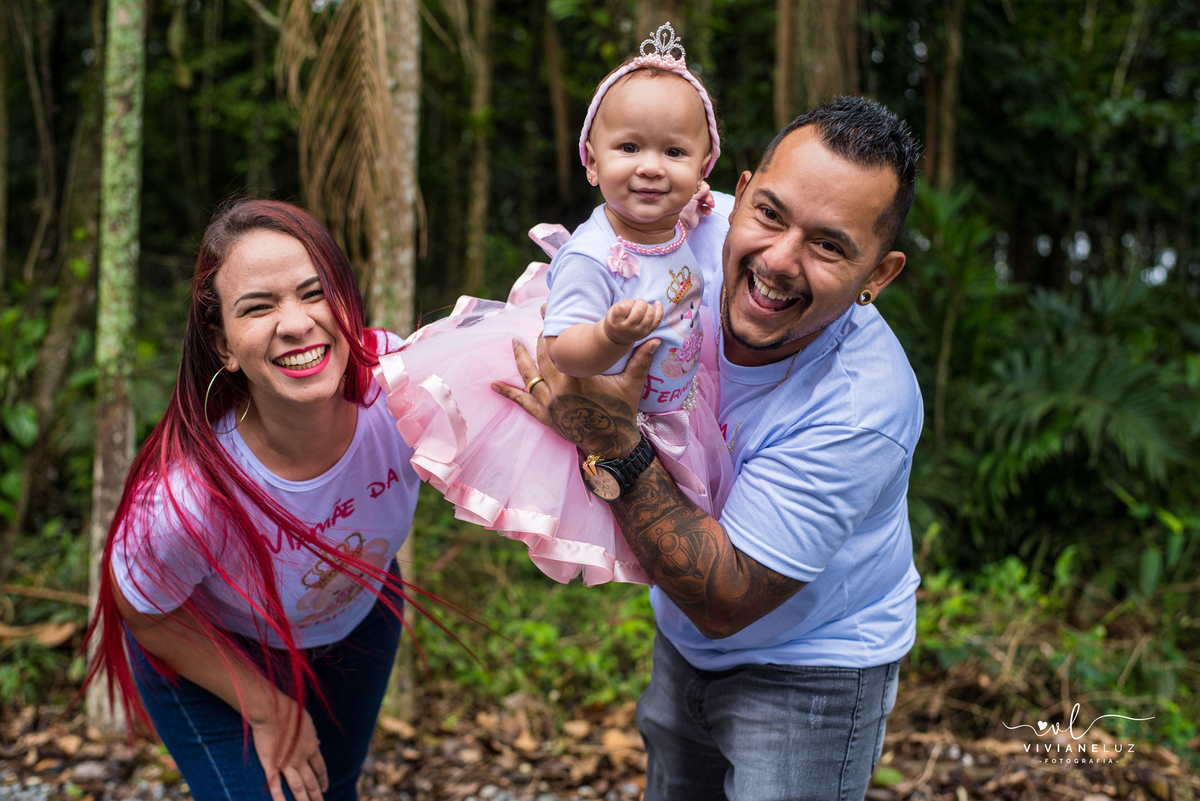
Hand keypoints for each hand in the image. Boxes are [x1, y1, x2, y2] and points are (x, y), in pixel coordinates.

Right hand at [249, 695, 328, 800]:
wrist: (271, 710)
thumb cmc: (289, 711)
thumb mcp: (307, 721)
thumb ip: (313, 735)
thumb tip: (319, 742)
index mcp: (312, 747)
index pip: (320, 768)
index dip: (323, 779)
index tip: (325, 788)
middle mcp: (302, 758)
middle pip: (312, 781)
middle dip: (316, 795)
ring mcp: (287, 763)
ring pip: (298, 787)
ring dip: (304, 800)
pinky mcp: (271, 765)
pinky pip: (276, 785)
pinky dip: (279, 797)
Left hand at [491, 333, 658, 458]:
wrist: (612, 445)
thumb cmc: (623, 413)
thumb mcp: (631, 384)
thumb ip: (641, 359)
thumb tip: (656, 338)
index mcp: (577, 376)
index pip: (560, 346)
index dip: (553, 328)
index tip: (547, 311)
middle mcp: (558, 388)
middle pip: (543, 357)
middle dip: (539, 338)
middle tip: (539, 321)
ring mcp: (549, 403)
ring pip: (530, 376)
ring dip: (521, 359)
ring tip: (513, 343)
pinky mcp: (545, 417)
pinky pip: (523, 402)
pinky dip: (508, 393)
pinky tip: (493, 385)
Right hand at [603, 298, 663, 345]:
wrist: (619, 337)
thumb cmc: (616, 320)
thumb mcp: (611, 312)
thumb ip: (622, 305)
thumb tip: (638, 303)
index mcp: (616, 323)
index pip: (623, 308)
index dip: (627, 302)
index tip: (626, 305)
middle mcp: (628, 329)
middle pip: (639, 311)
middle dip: (640, 302)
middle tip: (636, 303)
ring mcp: (639, 332)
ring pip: (649, 315)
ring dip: (648, 306)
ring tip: (642, 306)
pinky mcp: (647, 332)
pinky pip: (657, 320)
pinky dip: (659, 310)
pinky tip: (657, 303)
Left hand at [680, 181, 713, 229]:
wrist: (682, 221)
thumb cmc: (684, 207)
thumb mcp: (692, 197)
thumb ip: (700, 192)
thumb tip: (707, 187)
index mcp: (690, 191)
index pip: (700, 185)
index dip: (705, 187)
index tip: (707, 189)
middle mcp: (694, 197)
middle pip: (705, 193)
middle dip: (709, 196)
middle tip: (709, 201)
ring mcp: (697, 204)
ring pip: (707, 200)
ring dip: (711, 202)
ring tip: (711, 206)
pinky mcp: (699, 211)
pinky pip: (707, 209)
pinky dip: (708, 210)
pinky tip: (707, 212)